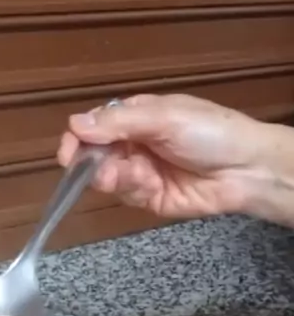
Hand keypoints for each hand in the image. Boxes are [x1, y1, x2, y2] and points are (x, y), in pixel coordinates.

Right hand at [58, 93, 293, 221]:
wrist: (245, 169)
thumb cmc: (209, 132)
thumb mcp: (164, 117)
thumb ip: (119, 122)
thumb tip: (75, 123)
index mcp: (136, 116)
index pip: (95, 126)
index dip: (78, 139)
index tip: (68, 154)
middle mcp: (134, 143)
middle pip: (95, 155)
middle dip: (96, 163)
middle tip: (103, 169)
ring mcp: (141, 172)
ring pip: (108, 178)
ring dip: (115, 177)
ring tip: (136, 174)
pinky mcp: (149, 198)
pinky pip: (127, 195)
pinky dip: (131, 189)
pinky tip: (147, 183)